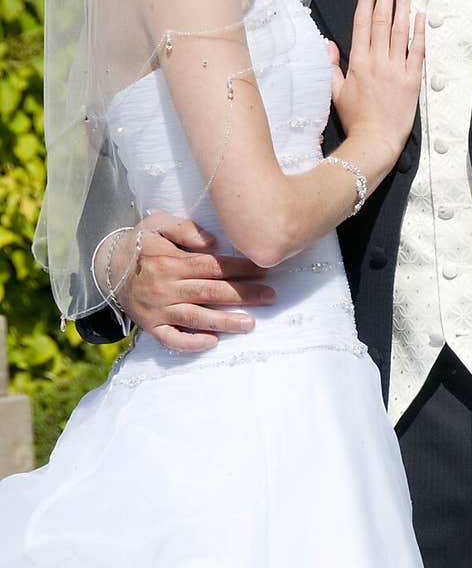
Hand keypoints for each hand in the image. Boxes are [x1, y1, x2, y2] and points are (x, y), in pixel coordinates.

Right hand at [111, 213, 274, 351]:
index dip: (240, 268)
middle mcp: (166, 287)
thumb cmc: (139, 244)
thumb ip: (184, 229)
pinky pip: (172, 339)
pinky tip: (213, 342)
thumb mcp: (157, 224)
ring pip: (196, 317)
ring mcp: (158, 309)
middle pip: (211, 292)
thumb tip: (213, 241)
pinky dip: (191, 343)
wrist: (105, 267)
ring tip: (250, 323)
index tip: (263, 270)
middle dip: (244, 295)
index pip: (212, 266)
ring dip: (225, 321)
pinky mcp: (150, 326)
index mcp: (171, 261)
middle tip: (270, 296)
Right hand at [329, 0, 424, 173]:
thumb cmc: (355, 119)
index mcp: (358, 61)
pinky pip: (418, 50)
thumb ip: (331, 66)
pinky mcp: (413, 79)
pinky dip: (419, 31)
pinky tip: (420, 13)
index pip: (363, 22)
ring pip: (401, 29)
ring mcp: (397, 68)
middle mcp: (378, 60)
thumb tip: (328, 43)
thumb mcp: (334, 92)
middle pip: (383, 18)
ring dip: (403, 3)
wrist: (376, 142)